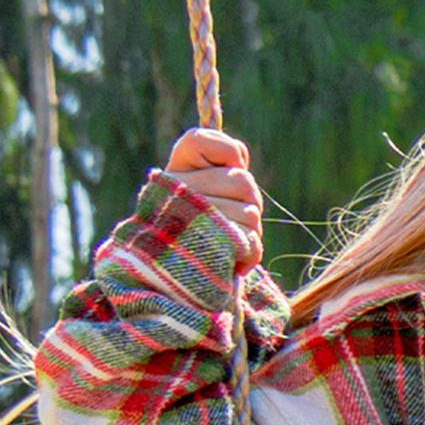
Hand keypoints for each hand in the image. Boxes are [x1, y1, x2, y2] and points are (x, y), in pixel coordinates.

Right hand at [163, 128, 264, 265]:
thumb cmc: (199, 235)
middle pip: (244, 181)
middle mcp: (175, 192)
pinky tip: (229, 260)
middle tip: (228, 221)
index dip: (226, 151)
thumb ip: (221, 169)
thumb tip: (239, 151)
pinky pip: (251, 241)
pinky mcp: (209, 250)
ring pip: (251, 212)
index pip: (200, 140)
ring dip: (248, 231)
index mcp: (172, 175)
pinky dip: (249, 253)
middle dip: (248, 202)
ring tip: (225, 242)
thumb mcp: (207, 196)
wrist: (181, 284)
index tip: (228, 167)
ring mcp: (191, 221)